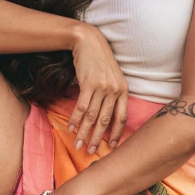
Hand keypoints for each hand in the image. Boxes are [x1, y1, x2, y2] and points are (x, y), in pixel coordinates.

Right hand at [69, 24, 128, 153]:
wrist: (89, 42)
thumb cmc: (99, 60)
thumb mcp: (112, 77)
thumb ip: (112, 93)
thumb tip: (105, 113)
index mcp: (123, 90)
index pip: (122, 117)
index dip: (116, 133)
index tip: (112, 147)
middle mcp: (115, 90)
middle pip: (105, 120)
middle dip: (97, 138)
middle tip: (90, 152)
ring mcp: (102, 87)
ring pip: (92, 116)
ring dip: (83, 132)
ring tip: (78, 145)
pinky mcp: (88, 84)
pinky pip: (81, 107)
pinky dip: (75, 119)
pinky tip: (70, 128)